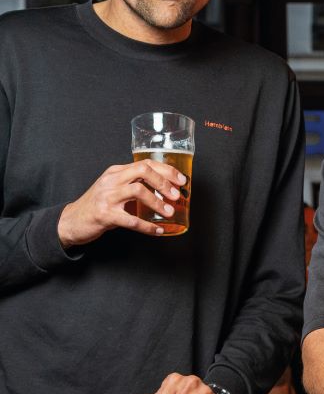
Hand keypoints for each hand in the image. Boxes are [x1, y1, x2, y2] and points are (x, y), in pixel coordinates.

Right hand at [58, 159, 186, 246]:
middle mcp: (112, 180)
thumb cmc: (98, 205)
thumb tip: (165, 189)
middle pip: (143, 171)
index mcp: (116, 172)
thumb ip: (133, 184)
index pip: (145, 163)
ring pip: (138, 192)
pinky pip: (131, 220)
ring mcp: (107, 197)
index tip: (181, 180)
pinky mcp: (105, 215)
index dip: (167, 171)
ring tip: (170, 212)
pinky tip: (158, 230)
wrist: (72, 221)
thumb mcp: (113, 188)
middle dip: (164, 183)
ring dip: (158, 202)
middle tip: (176, 196)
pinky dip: (147, 226)